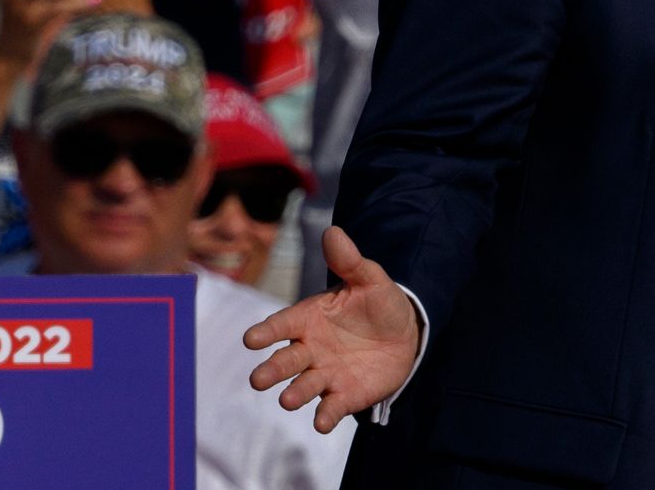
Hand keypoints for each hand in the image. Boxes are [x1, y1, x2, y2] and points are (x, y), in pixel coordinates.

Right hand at [246, 226, 421, 433]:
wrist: (404, 332)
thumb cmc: (377, 302)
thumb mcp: (369, 278)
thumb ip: (349, 261)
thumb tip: (333, 232)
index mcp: (309, 318)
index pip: (281, 324)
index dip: (266, 331)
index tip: (250, 339)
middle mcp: (310, 349)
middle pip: (285, 361)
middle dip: (272, 370)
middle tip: (259, 380)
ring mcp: (326, 373)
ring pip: (304, 386)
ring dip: (294, 394)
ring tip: (287, 400)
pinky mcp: (344, 394)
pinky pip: (331, 406)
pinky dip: (325, 415)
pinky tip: (322, 423)